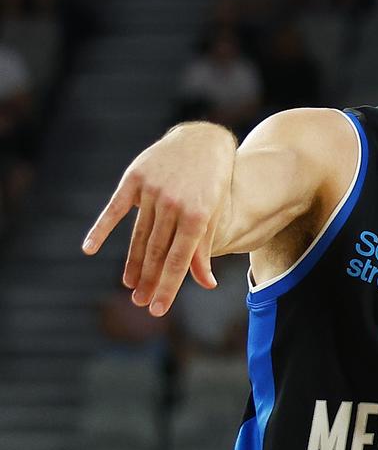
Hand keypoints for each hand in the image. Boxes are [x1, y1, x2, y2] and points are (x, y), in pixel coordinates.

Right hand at [82, 123, 236, 314]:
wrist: (201, 140)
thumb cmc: (212, 182)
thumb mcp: (214, 214)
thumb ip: (204, 248)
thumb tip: (207, 284)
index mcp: (197, 214)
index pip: (179, 260)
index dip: (167, 287)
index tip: (157, 309)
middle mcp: (174, 203)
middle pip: (156, 251)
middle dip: (148, 280)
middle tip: (139, 302)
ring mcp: (153, 189)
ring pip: (139, 234)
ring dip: (133, 262)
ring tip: (129, 285)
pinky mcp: (135, 177)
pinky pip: (115, 208)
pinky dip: (101, 228)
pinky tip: (89, 247)